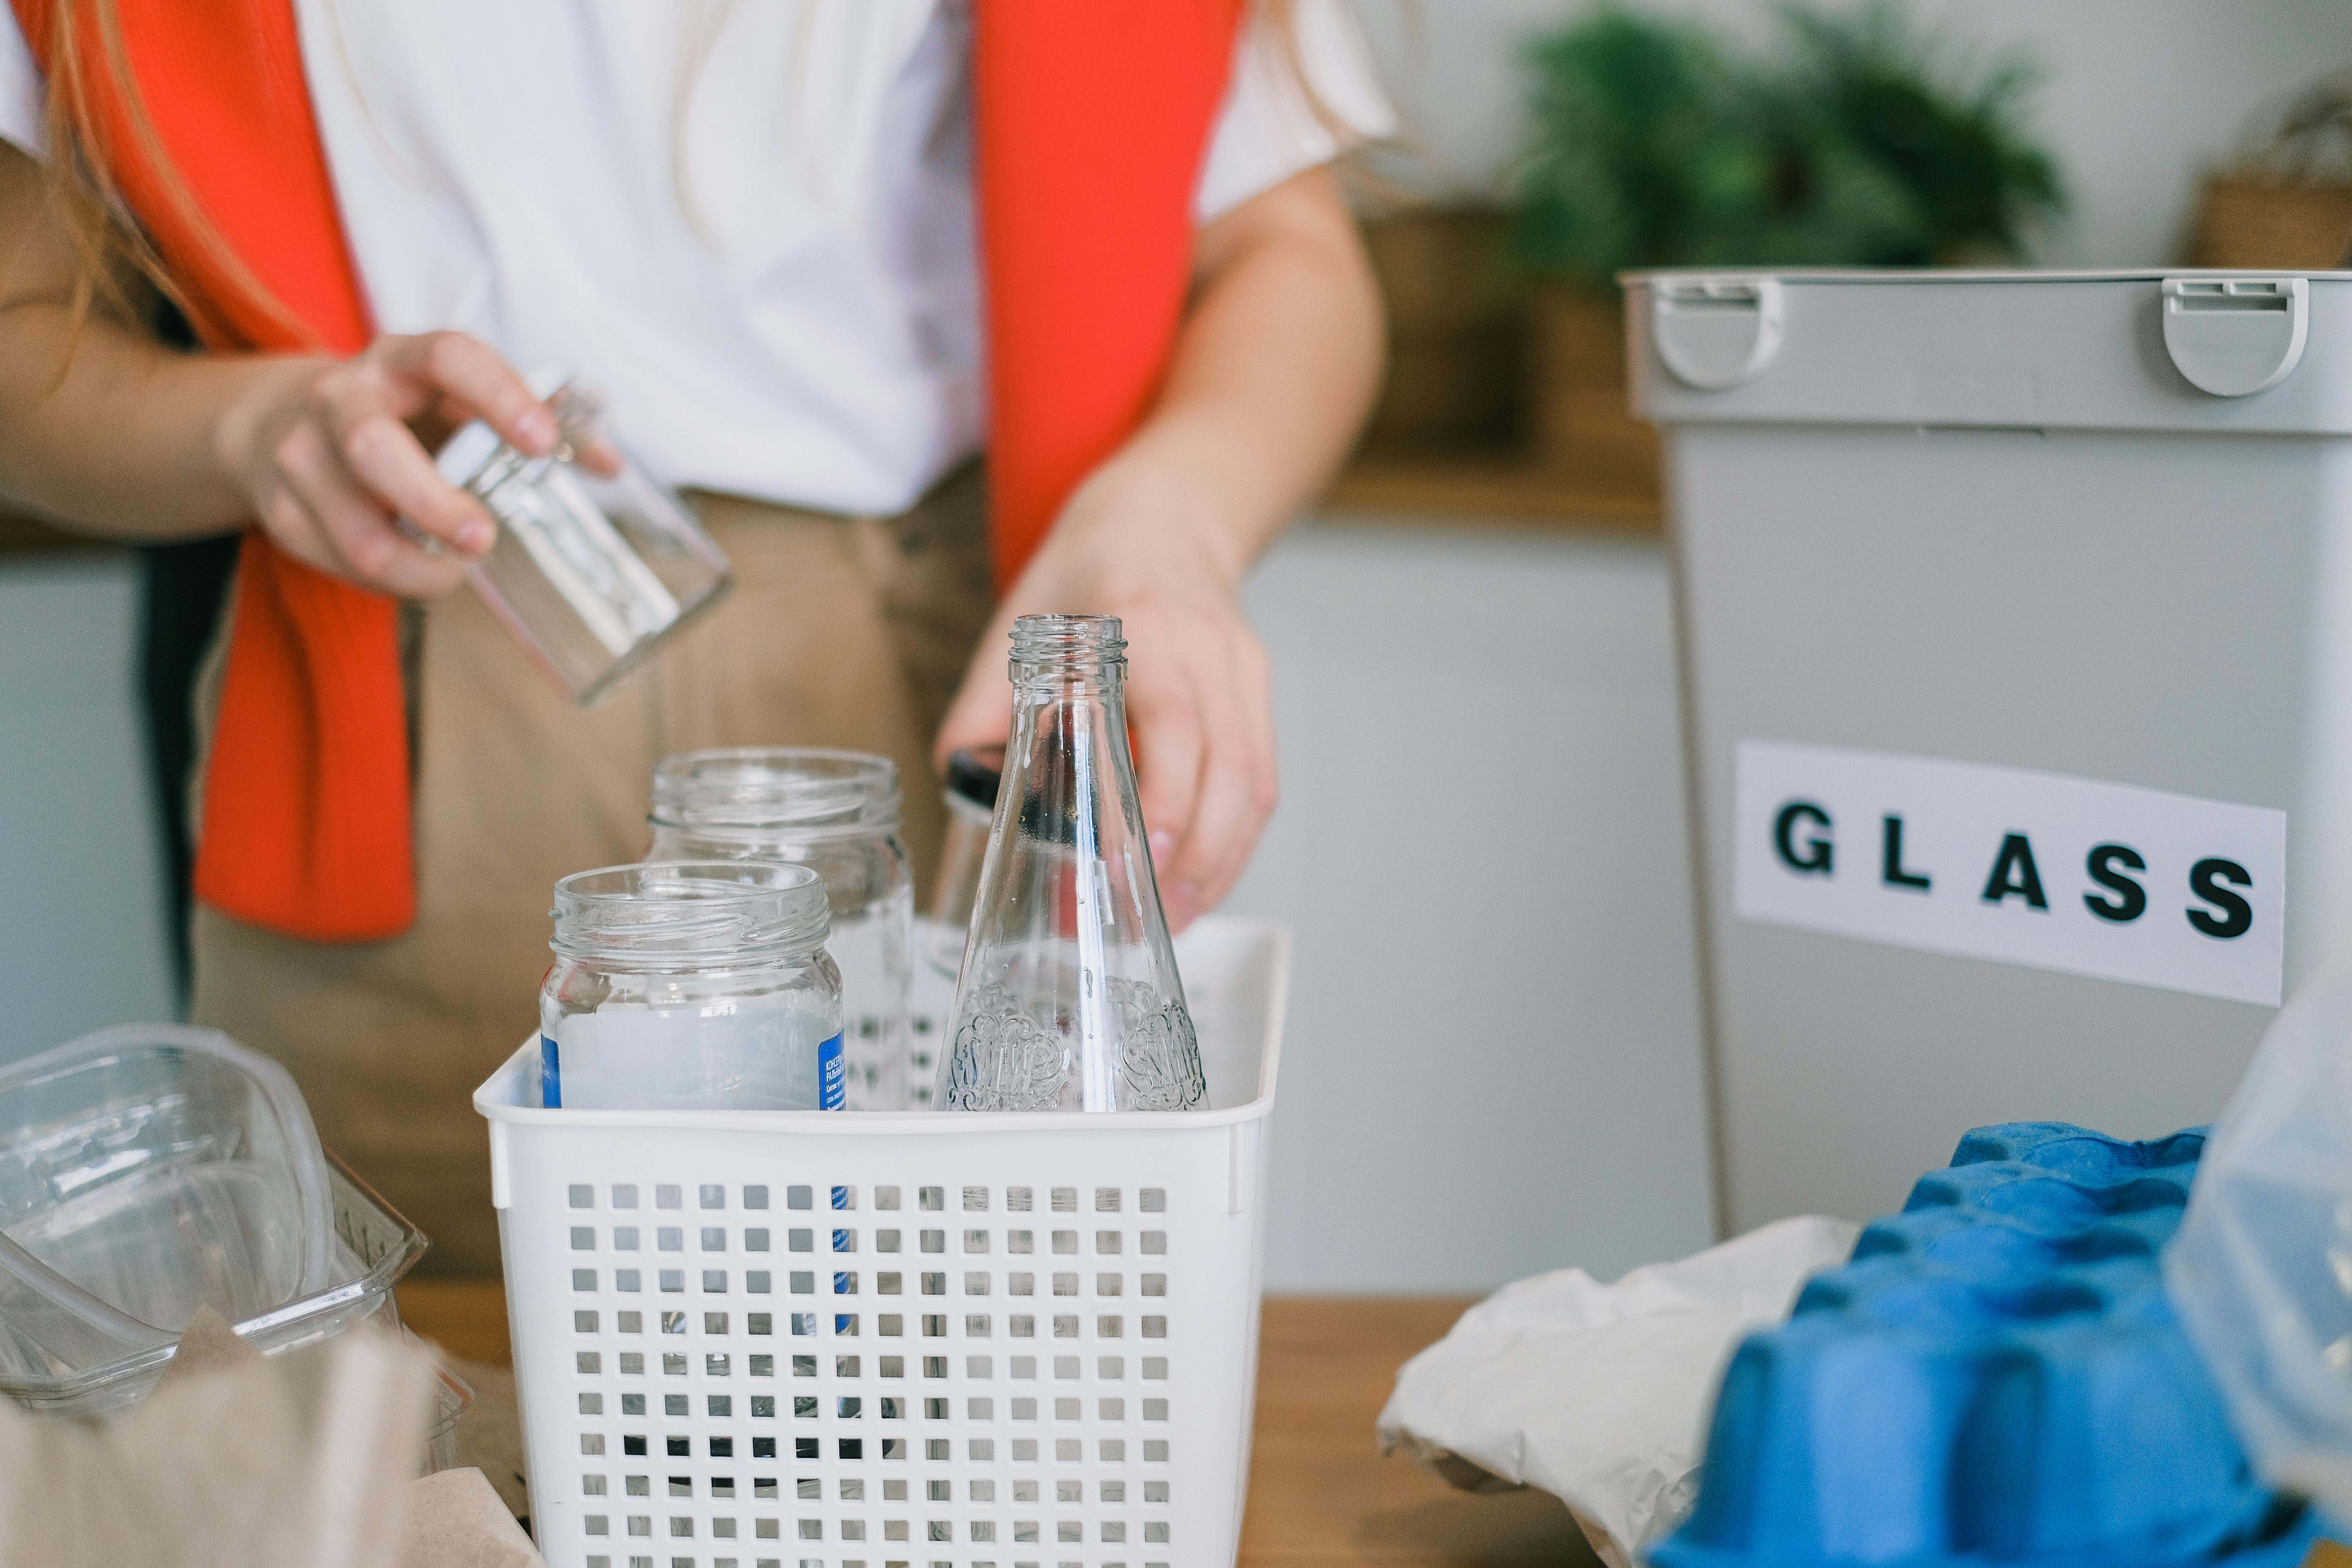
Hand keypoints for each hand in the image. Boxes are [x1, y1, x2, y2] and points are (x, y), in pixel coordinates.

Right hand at [210, 332, 560, 598]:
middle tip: (485, 540)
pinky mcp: (283, 511)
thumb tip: (607, 463)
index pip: (449, 358)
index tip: (545, 444)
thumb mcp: (461, 403)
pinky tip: (416, 570)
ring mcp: (301, 456)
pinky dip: (392, 582)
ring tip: (457, 572)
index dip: (500, 396)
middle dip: (434, 504)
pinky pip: (342, 564)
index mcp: (402, 361)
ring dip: (418, 567)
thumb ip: (535, 426)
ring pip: (356, 529)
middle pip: (374, 448)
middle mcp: (342, 399)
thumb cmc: (404, 417)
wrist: (283, 423)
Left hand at [934, 469, 1277, 931]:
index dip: (1160, 798)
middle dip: (1195, 852)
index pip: (1166, 719)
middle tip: (1156, 917)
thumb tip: (957, 785)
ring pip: (1253, 776)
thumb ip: (982, 707)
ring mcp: (1238, 664)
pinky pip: (1263, 771)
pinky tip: (1208, 875)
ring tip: (1181, 916)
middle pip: (1223, 762)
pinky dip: (1239, 834)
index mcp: (1137, 622)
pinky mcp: (1258, 684)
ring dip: (1223, 857)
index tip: (1135, 863)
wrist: (1160, 517)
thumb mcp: (1017, 626)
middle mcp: (1200, 643)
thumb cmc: (1084, 575)